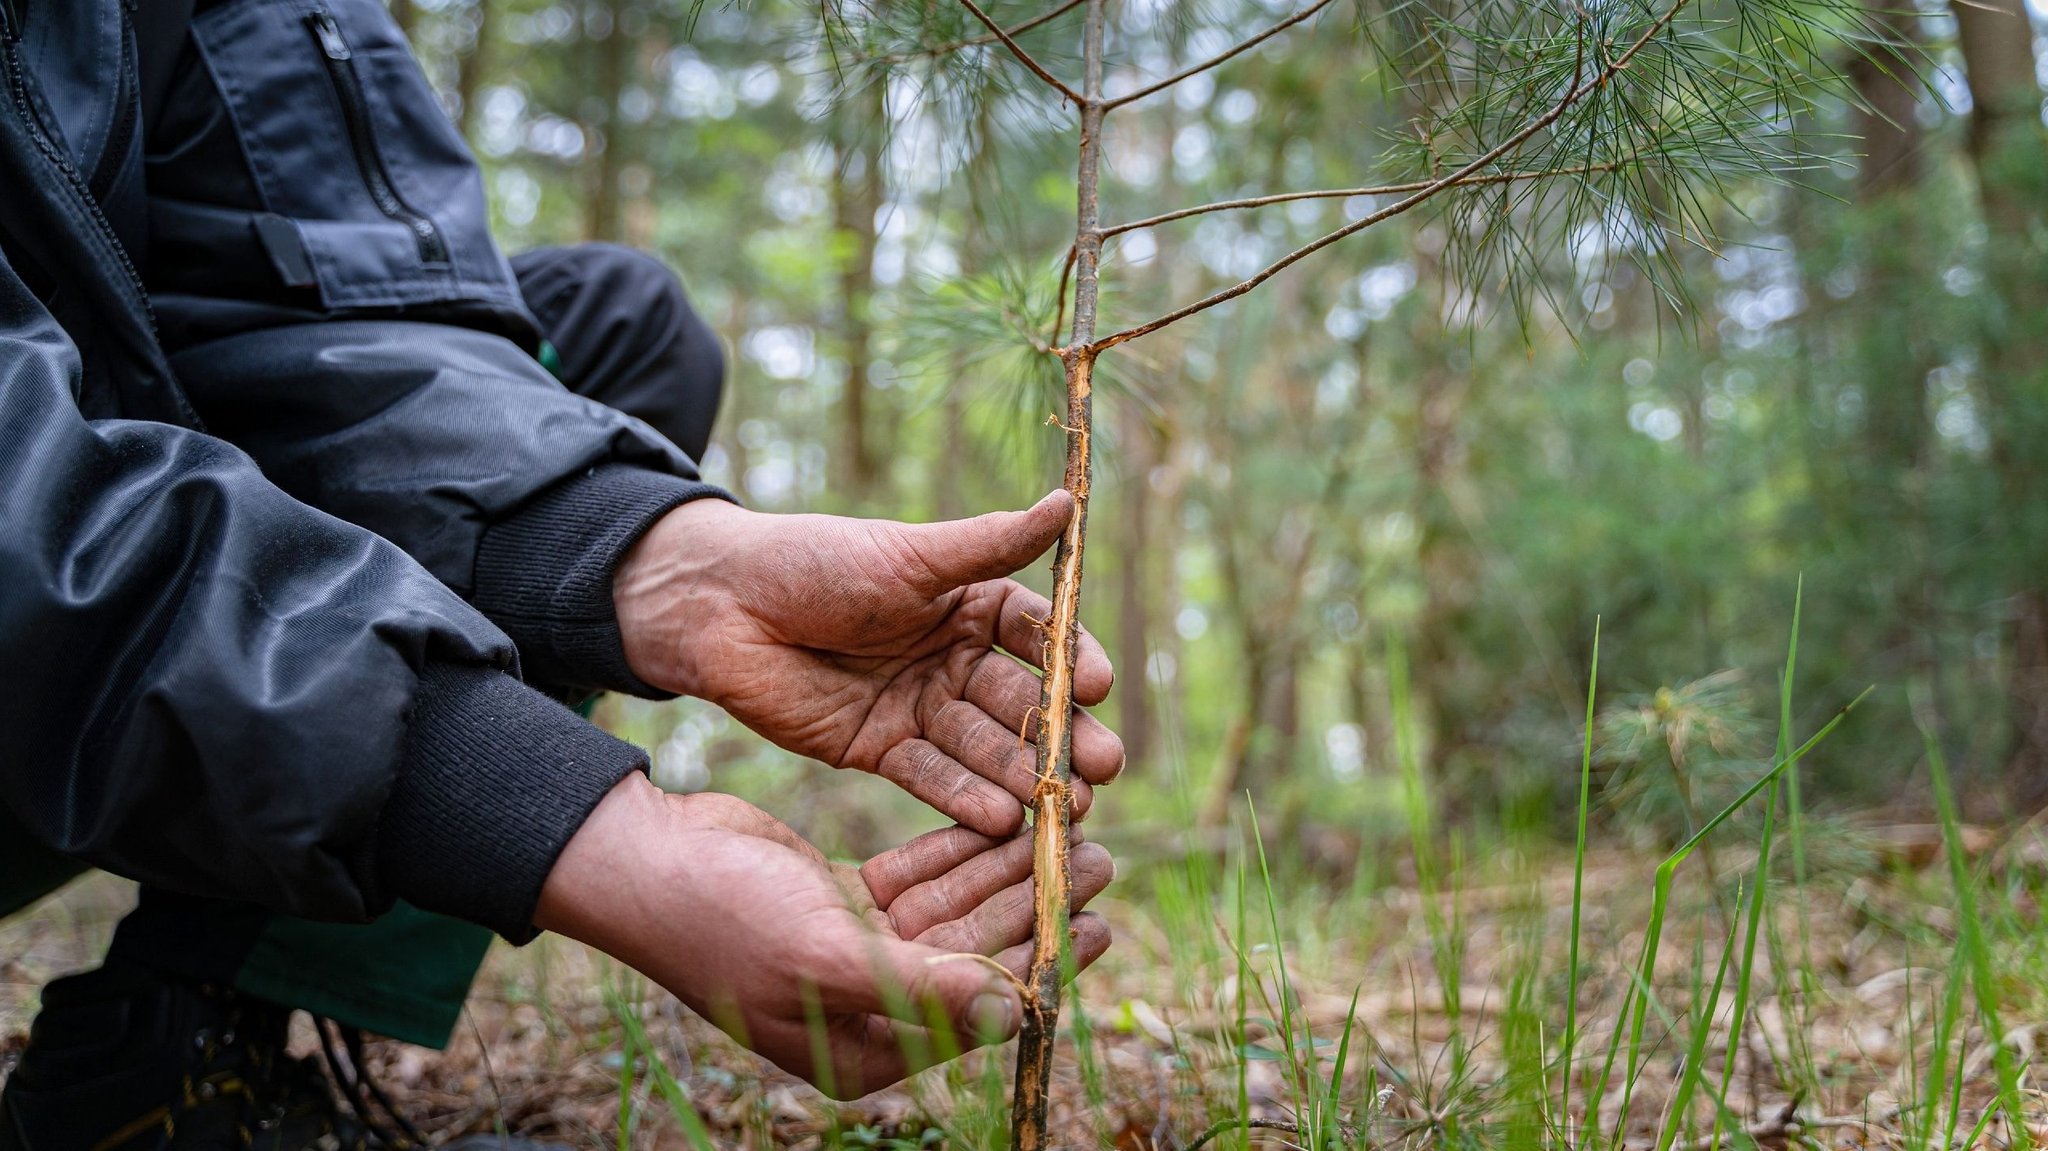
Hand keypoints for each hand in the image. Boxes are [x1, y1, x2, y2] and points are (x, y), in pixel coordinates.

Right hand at [535, 775, 1112, 1096]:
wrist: (645, 860)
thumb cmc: (722, 919)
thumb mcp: (824, 955)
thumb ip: (922, 986)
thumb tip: (1015, 1013)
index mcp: (861, 1049)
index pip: (974, 1010)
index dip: (1040, 965)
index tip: (1097, 924)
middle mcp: (864, 1007)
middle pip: (972, 952)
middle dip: (1034, 904)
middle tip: (1096, 857)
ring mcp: (854, 950)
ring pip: (952, 908)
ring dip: (1007, 869)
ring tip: (1067, 828)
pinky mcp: (845, 900)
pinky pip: (919, 877)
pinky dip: (959, 848)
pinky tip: (1007, 817)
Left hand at [615, 493, 1124, 834]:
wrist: (720, 607)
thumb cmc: (815, 562)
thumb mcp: (908, 555)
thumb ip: (989, 544)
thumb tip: (1067, 502)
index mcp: (969, 605)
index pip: (1037, 636)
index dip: (1070, 659)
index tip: (1101, 683)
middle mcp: (954, 660)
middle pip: (1020, 701)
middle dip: (1062, 734)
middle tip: (1104, 765)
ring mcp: (920, 708)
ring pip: (983, 747)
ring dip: (1023, 775)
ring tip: (1064, 804)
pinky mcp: (880, 751)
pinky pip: (930, 778)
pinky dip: (964, 798)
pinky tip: (999, 819)